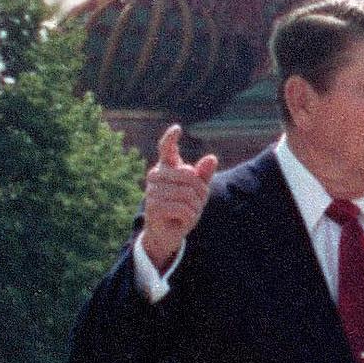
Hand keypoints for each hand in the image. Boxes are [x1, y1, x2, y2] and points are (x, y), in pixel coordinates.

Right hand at [141, 124, 216, 269]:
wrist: (167, 233)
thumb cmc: (182, 208)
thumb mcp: (197, 192)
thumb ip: (203, 175)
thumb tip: (211, 158)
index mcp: (166, 168)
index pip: (165, 149)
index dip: (170, 138)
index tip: (177, 129)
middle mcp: (155, 176)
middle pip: (189, 175)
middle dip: (200, 192)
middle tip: (195, 203)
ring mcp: (152, 191)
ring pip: (187, 194)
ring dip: (195, 207)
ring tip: (188, 212)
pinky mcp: (153, 207)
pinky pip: (182, 208)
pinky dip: (189, 216)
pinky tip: (183, 220)